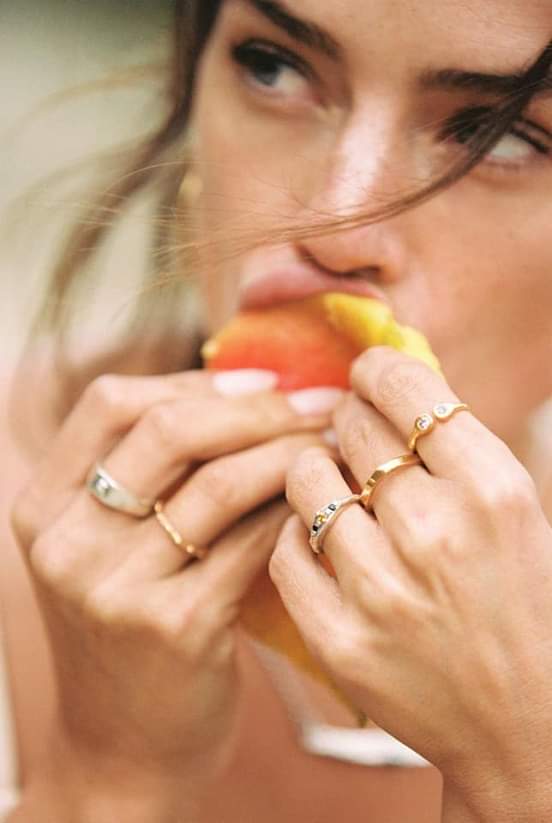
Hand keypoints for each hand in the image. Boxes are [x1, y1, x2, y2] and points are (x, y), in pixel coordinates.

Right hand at [11, 370, 338, 804]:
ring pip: (219, 482)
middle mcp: (67, 542)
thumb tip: (249, 391)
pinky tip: (323, 500)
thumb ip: (150, 477)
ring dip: (290, 452)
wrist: (124, 747)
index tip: (262, 378)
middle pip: (169, 430)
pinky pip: (251, 542)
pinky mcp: (174, 628)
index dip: (193, 379)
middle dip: (258, 407)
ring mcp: (115, 587)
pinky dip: (293, 512)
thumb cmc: (130, 631)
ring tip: (332, 442)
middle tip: (318, 401)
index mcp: (44, 506)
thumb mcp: (108, 549)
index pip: (111, 402)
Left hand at [271, 347, 551, 819]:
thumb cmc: (523, 603)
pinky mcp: (339, 639)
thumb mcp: (515, 512)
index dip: (376, 370)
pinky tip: (322, 539)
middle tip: (353, 437)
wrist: (524, 724)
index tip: (365, 373)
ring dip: (316, 472)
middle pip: (352, 427)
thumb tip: (388, 383)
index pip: (408, 390)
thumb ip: (455, 447)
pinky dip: (297, 533)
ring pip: (306, 479)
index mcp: (492, 491)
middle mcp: (435, 534)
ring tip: (336, 487)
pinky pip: (286, 549)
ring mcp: (381, 591)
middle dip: (348, 421)